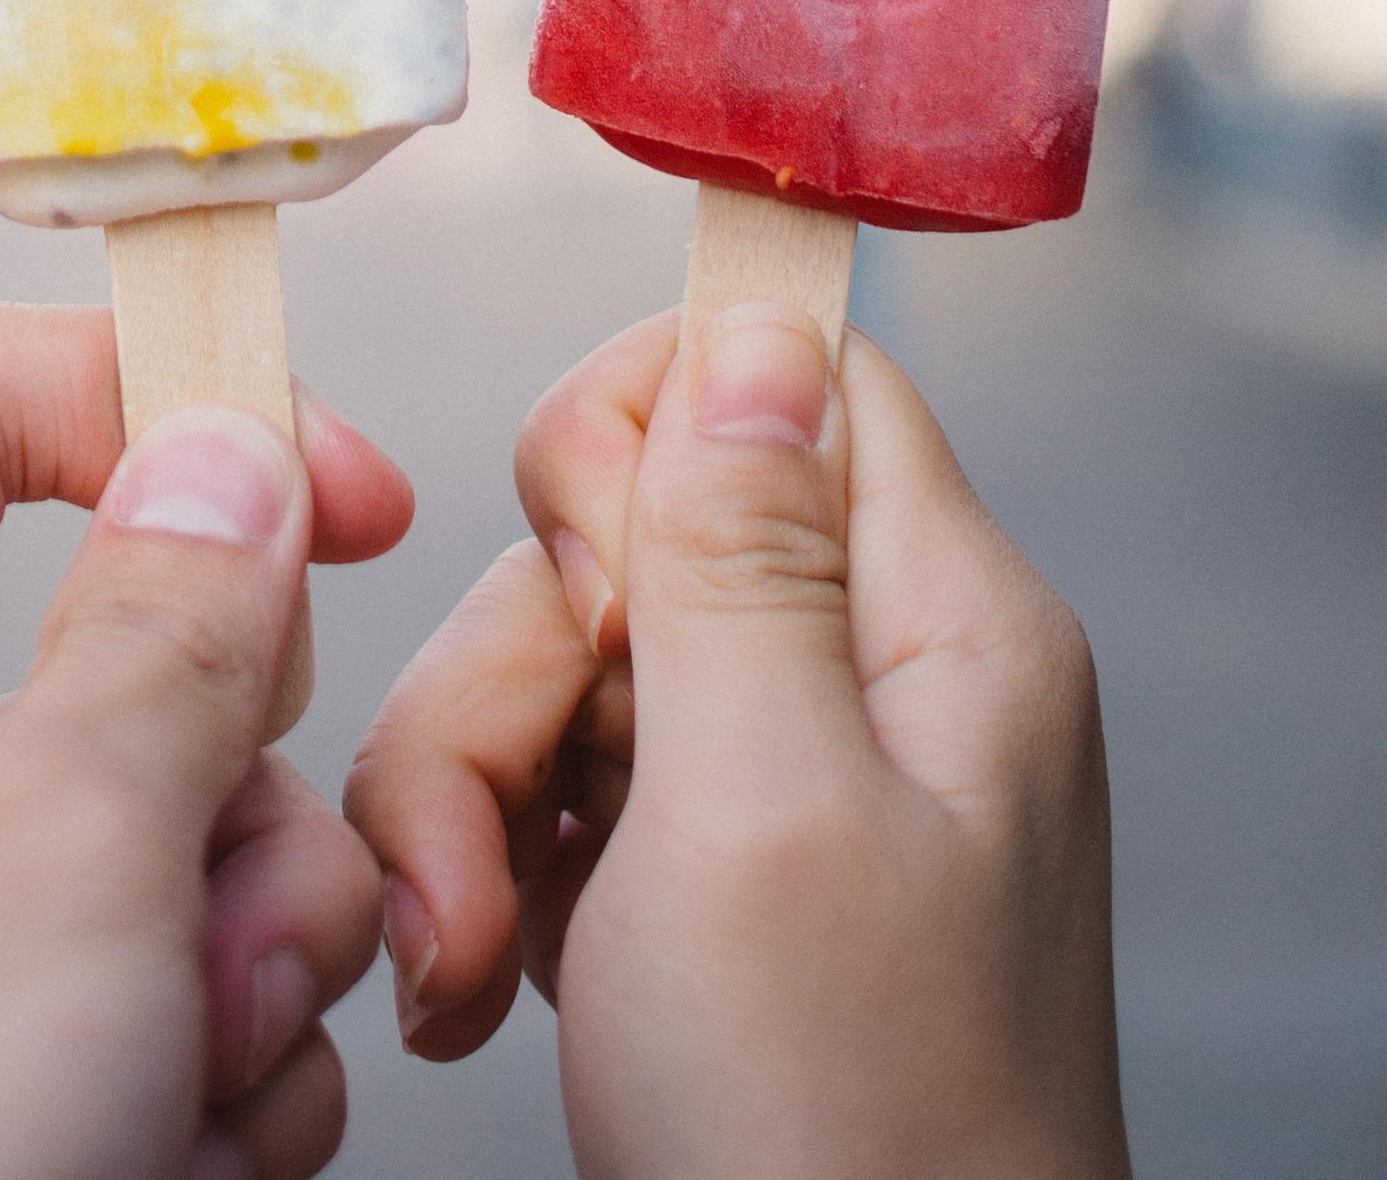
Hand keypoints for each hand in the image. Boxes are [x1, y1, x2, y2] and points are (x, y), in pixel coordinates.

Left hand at [0, 299, 410, 1179]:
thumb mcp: (47, 872)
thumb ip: (170, 633)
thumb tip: (227, 459)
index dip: (165, 395)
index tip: (347, 487)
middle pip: (98, 650)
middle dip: (229, 792)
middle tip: (218, 924)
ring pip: (145, 852)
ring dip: (230, 970)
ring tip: (171, 1098)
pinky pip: (122, 1014)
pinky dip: (188, 1092)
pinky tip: (161, 1172)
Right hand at [346, 306, 1130, 1179]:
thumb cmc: (842, 1141)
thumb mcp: (766, 806)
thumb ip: (741, 548)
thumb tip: (750, 309)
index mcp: (938, 629)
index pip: (787, 373)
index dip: (644, 425)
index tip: (584, 564)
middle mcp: (869, 687)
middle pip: (627, 528)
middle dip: (511, 669)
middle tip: (519, 822)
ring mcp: (779, 796)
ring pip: (553, 667)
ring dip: (468, 801)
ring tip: (470, 958)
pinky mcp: (695, 891)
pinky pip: (541, 794)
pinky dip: (483, 879)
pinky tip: (486, 988)